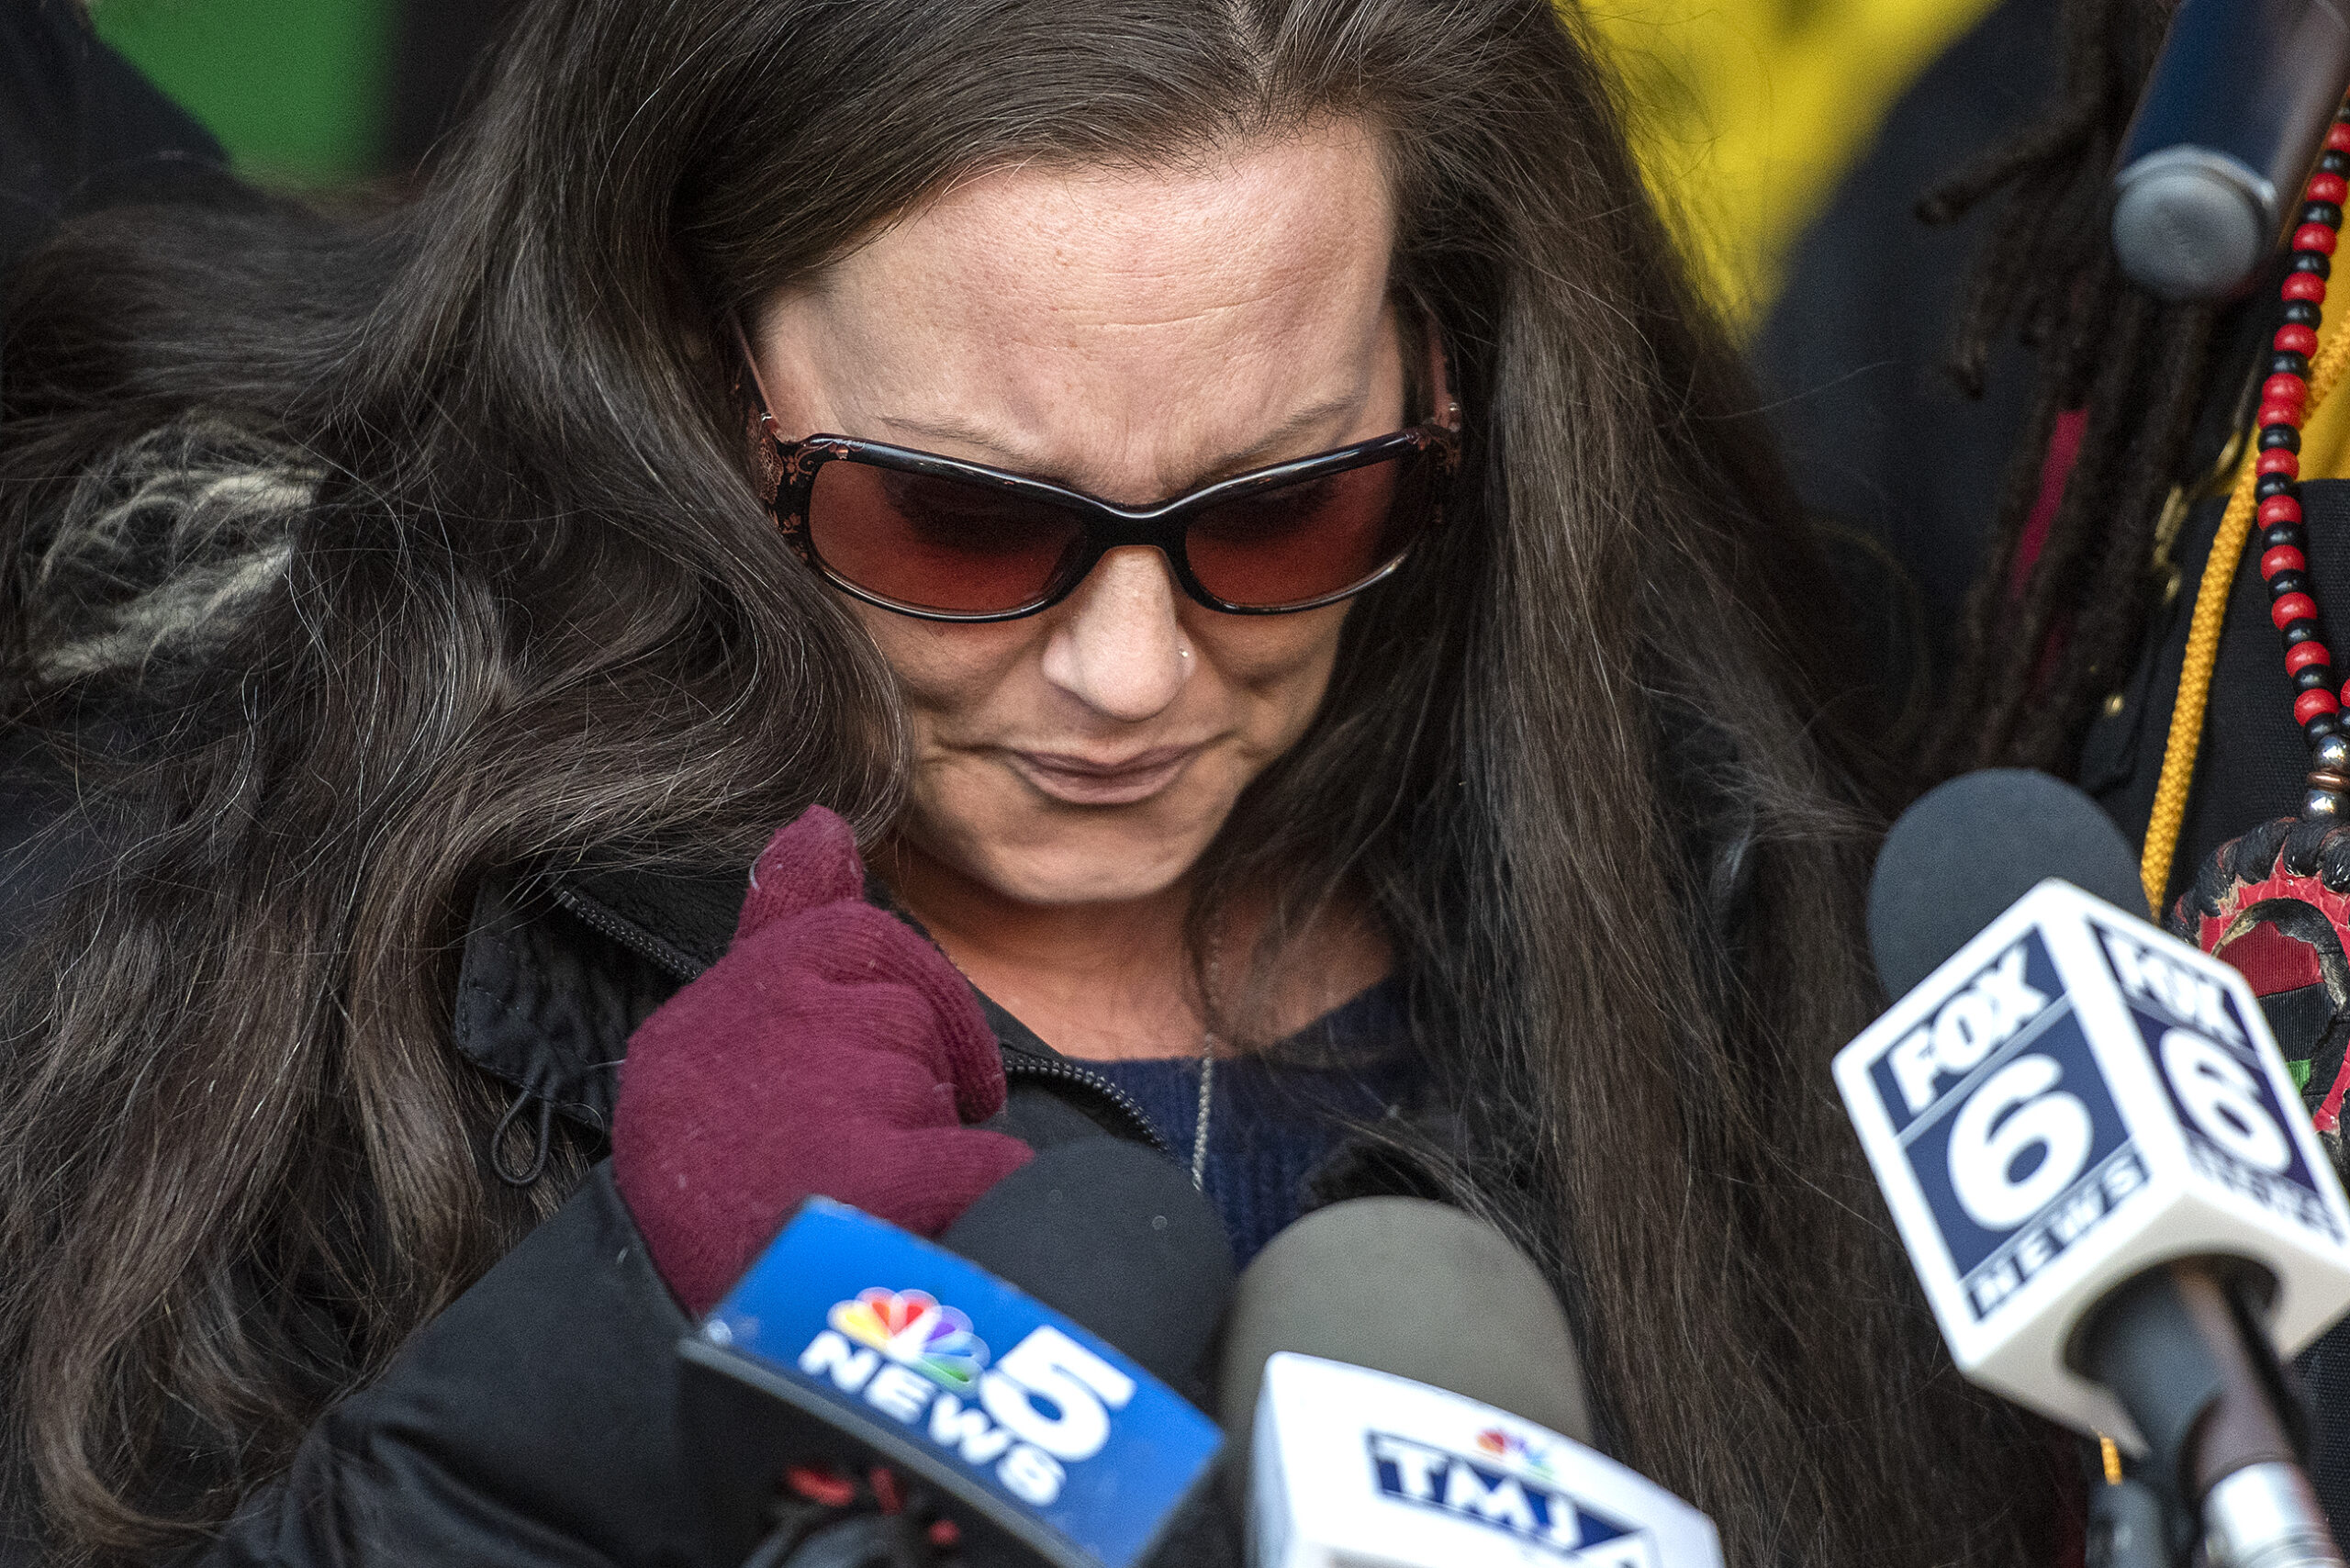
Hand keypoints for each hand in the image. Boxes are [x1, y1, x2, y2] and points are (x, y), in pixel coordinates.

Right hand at [612, 807, 1031, 1314]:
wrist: (704, 1342)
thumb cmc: (732, 1181)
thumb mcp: (734, 1040)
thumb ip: (784, 923)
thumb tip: (820, 819)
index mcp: (717, 1006)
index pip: (847, 937)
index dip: (888, 1005)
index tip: (874, 1066)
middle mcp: (754, 1036)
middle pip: (909, 1009)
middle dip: (912, 1077)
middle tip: (851, 1151)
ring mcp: (814, 1102)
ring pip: (943, 1085)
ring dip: (926, 1143)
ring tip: (848, 1203)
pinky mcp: (876, 1180)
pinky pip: (986, 1161)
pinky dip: (976, 1200)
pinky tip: (919, 1232)